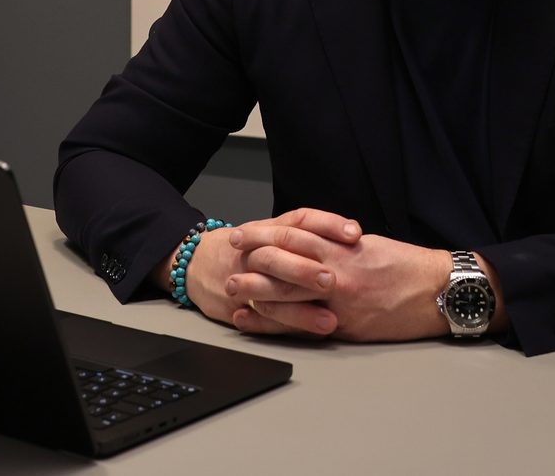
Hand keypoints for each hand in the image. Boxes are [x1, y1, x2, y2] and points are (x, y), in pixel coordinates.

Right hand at [182, 208, 359, 334]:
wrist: (198, 263)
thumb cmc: (248, 248)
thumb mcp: (273, 231)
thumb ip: (309, 235)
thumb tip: (356, 240)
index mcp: (272, 229)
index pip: (301, 219)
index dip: (328, 224)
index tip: (354, 233)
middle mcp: (258, 250)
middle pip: (281, 254)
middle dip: (306, 268)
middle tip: (332, 280)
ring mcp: (246, 279)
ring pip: (271, 293)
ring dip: (300, 310)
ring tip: (329, 321)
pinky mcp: (238, 307)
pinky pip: (260, 319)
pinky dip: (278, 328)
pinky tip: (301, 336)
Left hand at [231, 216, 458, 342]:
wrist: (437, 291)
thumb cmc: (409, 267)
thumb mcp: (372, 246)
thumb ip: (340, 247)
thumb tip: (314, 247)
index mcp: (342, 247)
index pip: (293, 235)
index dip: (264, 233)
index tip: (244, 233)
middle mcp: (336, 270)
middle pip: (283, 262)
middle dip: (252, 260)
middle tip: (229, 258)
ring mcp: (338, 300)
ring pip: (287, 293)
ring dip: (256, 292)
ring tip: (233, 289)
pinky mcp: (344, 326)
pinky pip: (301, 325)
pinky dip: (274, 324)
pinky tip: (256, 321)